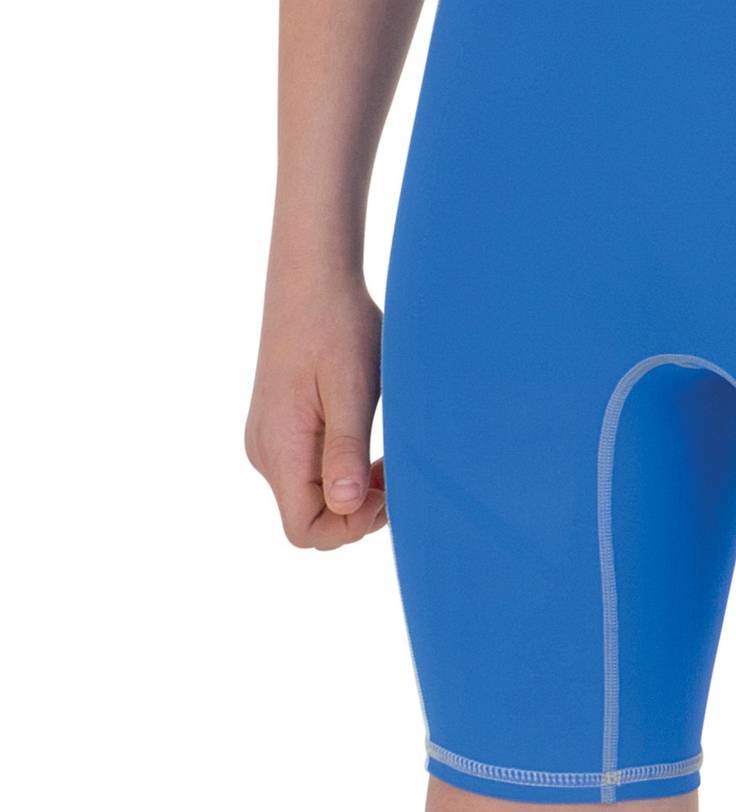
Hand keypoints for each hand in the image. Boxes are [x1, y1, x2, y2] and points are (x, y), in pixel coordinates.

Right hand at [245, 274, 386, 549]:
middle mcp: (266, 452)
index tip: (386, 490)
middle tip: (394, 473)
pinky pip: (309, 473)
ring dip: (352, 491)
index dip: (350, 527)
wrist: (312, 281)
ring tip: (386, 458)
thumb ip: (346, 449)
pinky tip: (369, 446)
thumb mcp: (352, 388)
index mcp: (281, 448)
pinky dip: (341, 471)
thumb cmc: (339, 328)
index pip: (305, 530)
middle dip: (357, 511)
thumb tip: (345, 505)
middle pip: (309, 519)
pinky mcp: (280, 428)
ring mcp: (270, 441)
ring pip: (311, 497)